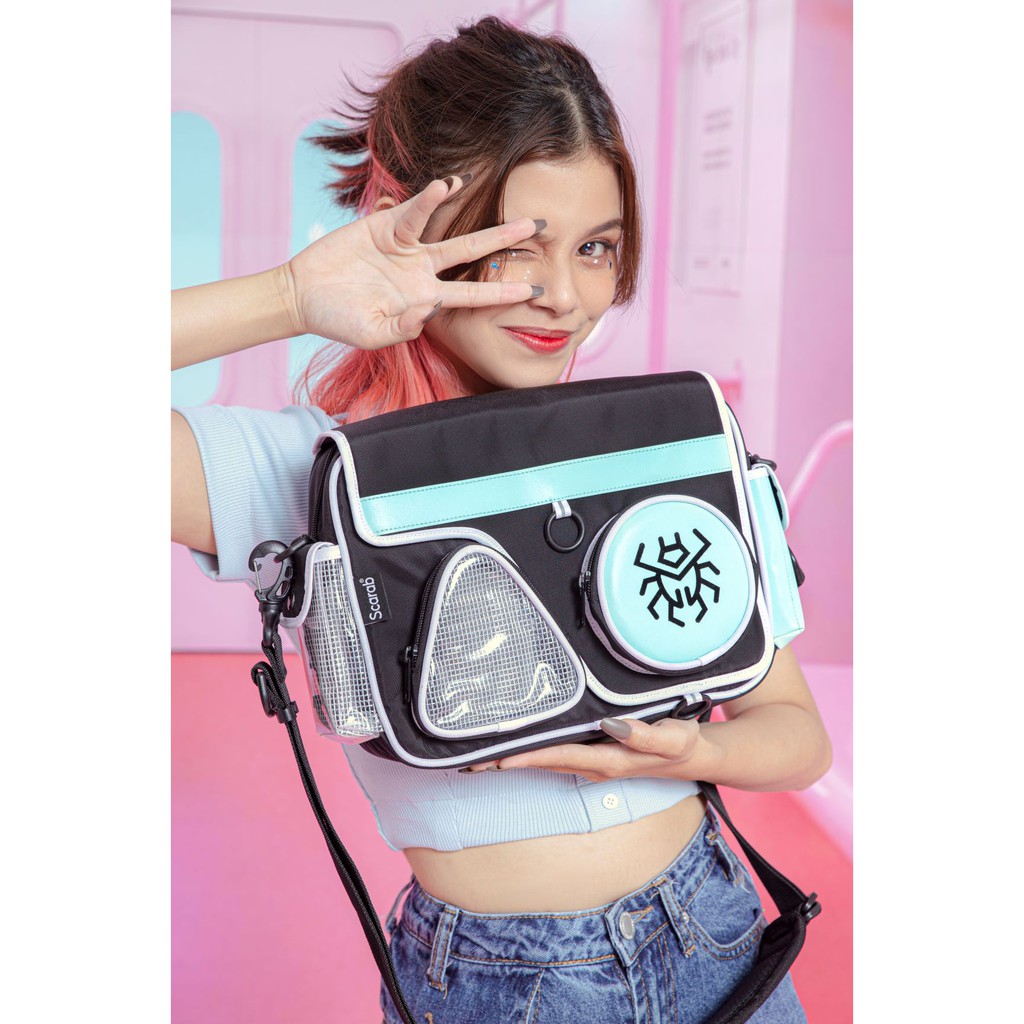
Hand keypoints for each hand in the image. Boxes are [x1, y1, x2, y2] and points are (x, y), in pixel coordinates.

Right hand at [282, 175, 542, 348]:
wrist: (303, 297)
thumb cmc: (338, 321)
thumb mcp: (372, 335)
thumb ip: (402, 328)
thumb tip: (429, 309)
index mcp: (425, 301)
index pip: (473, 297)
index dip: (504, 293)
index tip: (535, 291)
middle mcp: (422, 272)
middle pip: (474, 256)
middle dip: (507, 243)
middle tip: (542, 230)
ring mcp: (407, 249)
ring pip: (452, 233)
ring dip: (482, 222)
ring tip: (512, 211)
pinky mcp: (386, 228)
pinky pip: (413, 214)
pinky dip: (429, 201)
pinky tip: (448, 185)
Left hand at [466, 717, 702, 782]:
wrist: (697, 757)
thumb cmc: (684, 745)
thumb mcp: (674, 738)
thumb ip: (646, 734)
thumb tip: (612, 726)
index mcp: (608, 761)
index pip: (558, 757)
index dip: (527, 757)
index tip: (496, 757)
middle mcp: (594, 765)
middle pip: (543, 763)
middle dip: (507, 763)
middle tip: (468, 760)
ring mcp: (593, 761)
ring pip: (546, 760)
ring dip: (515, 759)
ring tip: (480, 755)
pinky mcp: (595, 753)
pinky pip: (557, 753)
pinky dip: (533, 751)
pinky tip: (518, 744)